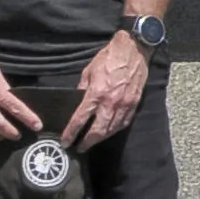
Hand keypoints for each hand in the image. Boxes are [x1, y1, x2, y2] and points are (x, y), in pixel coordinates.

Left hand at [61, 30, 151, 148]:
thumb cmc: (109, 57)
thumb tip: (77, 102)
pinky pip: (123, 122)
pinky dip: (115, 130)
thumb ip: (82, 89)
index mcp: (96, 93)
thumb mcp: (88, 71)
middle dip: (87, 142)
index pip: (80, 120)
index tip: (65, 142)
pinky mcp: (134, 103)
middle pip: (97, 131)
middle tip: (78, 148)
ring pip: (111, 129)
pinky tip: (109, 132)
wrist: (133, 50)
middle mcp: (111, 102)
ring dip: (100, 139)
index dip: (71, 133)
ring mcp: (124, 104)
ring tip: (92, 143)